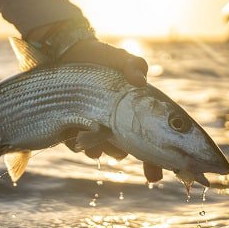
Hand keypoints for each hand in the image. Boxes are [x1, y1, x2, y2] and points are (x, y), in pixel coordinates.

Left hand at [59, 39, 162, 182]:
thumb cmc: (102, 57)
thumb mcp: (121, 59)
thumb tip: (140, 79)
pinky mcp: (75, 131)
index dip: (158, 160)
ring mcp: (98, 130)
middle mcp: (120, 125)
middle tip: (125, 153)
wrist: (70, 55)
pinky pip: (81, 146)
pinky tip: (79, 136)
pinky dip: (82, 144)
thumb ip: (134, 65)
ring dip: (103, 148)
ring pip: (106, 151)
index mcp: (138, 113)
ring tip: (97, 137)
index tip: (158, 172)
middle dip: (128, 154)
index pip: (155, 140)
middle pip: (130, 151)